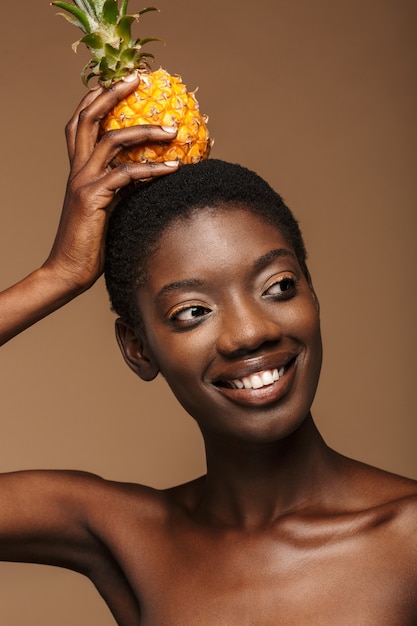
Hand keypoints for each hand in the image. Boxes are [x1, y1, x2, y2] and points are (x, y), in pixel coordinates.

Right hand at [0, 75, 177, 345]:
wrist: (68, 271)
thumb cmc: (90, 243)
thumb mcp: (107, 208)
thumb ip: (121, 188)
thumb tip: (149, 175)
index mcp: (78, 169)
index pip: (81, 123)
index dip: (97, 97)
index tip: (122, 82)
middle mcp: (77, 169)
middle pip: (89, 117)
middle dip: (113, 92)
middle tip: (139, 78)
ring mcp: (83, 182)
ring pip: (111, 139)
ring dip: (145, 130)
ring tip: (174, 129)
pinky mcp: (93, 198)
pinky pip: (126, 175)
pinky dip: (152, 169)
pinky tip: (174, 168)